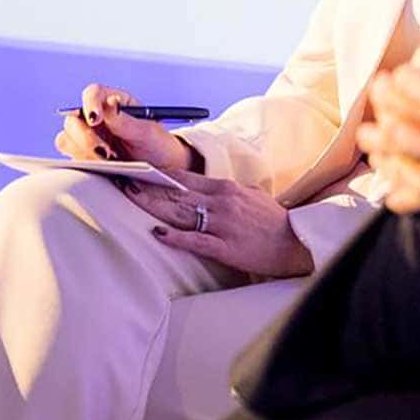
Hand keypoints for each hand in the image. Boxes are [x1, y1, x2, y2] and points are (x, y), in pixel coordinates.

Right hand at [54, 83, 192, 174]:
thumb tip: (110, 103)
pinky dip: (82, 163)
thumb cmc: (159, 148)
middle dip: (85, 136)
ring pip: (67, 140)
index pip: (93, 94)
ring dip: (84, 152)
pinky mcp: (85, 159)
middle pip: (73, 119)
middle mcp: (97, 120)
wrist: (165, 175)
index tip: (96, 119)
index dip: (90, 104)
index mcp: (115, 104)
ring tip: (110, 162)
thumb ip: (126, 120)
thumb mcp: (148, 133)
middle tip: (105, 150)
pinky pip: (71, 159)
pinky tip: (101, 169)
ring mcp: (88, 140)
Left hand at [122, 170, 313, 277]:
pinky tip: (158, 235)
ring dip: (153, 206)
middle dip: (147, 189)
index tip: (138, 172)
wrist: (296, 244)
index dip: (158, 175)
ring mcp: (222, 225)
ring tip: (131, 199)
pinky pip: (195, 241)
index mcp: (227, 189)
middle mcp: (222, 203)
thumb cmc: (274, 222)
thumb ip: (228, 191)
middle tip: (123, 184)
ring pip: (180, 213)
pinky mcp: (225, 247)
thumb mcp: (252, 196)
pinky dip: (176, 238)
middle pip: (176, 194)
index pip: (185, 178)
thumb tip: (208, 188)